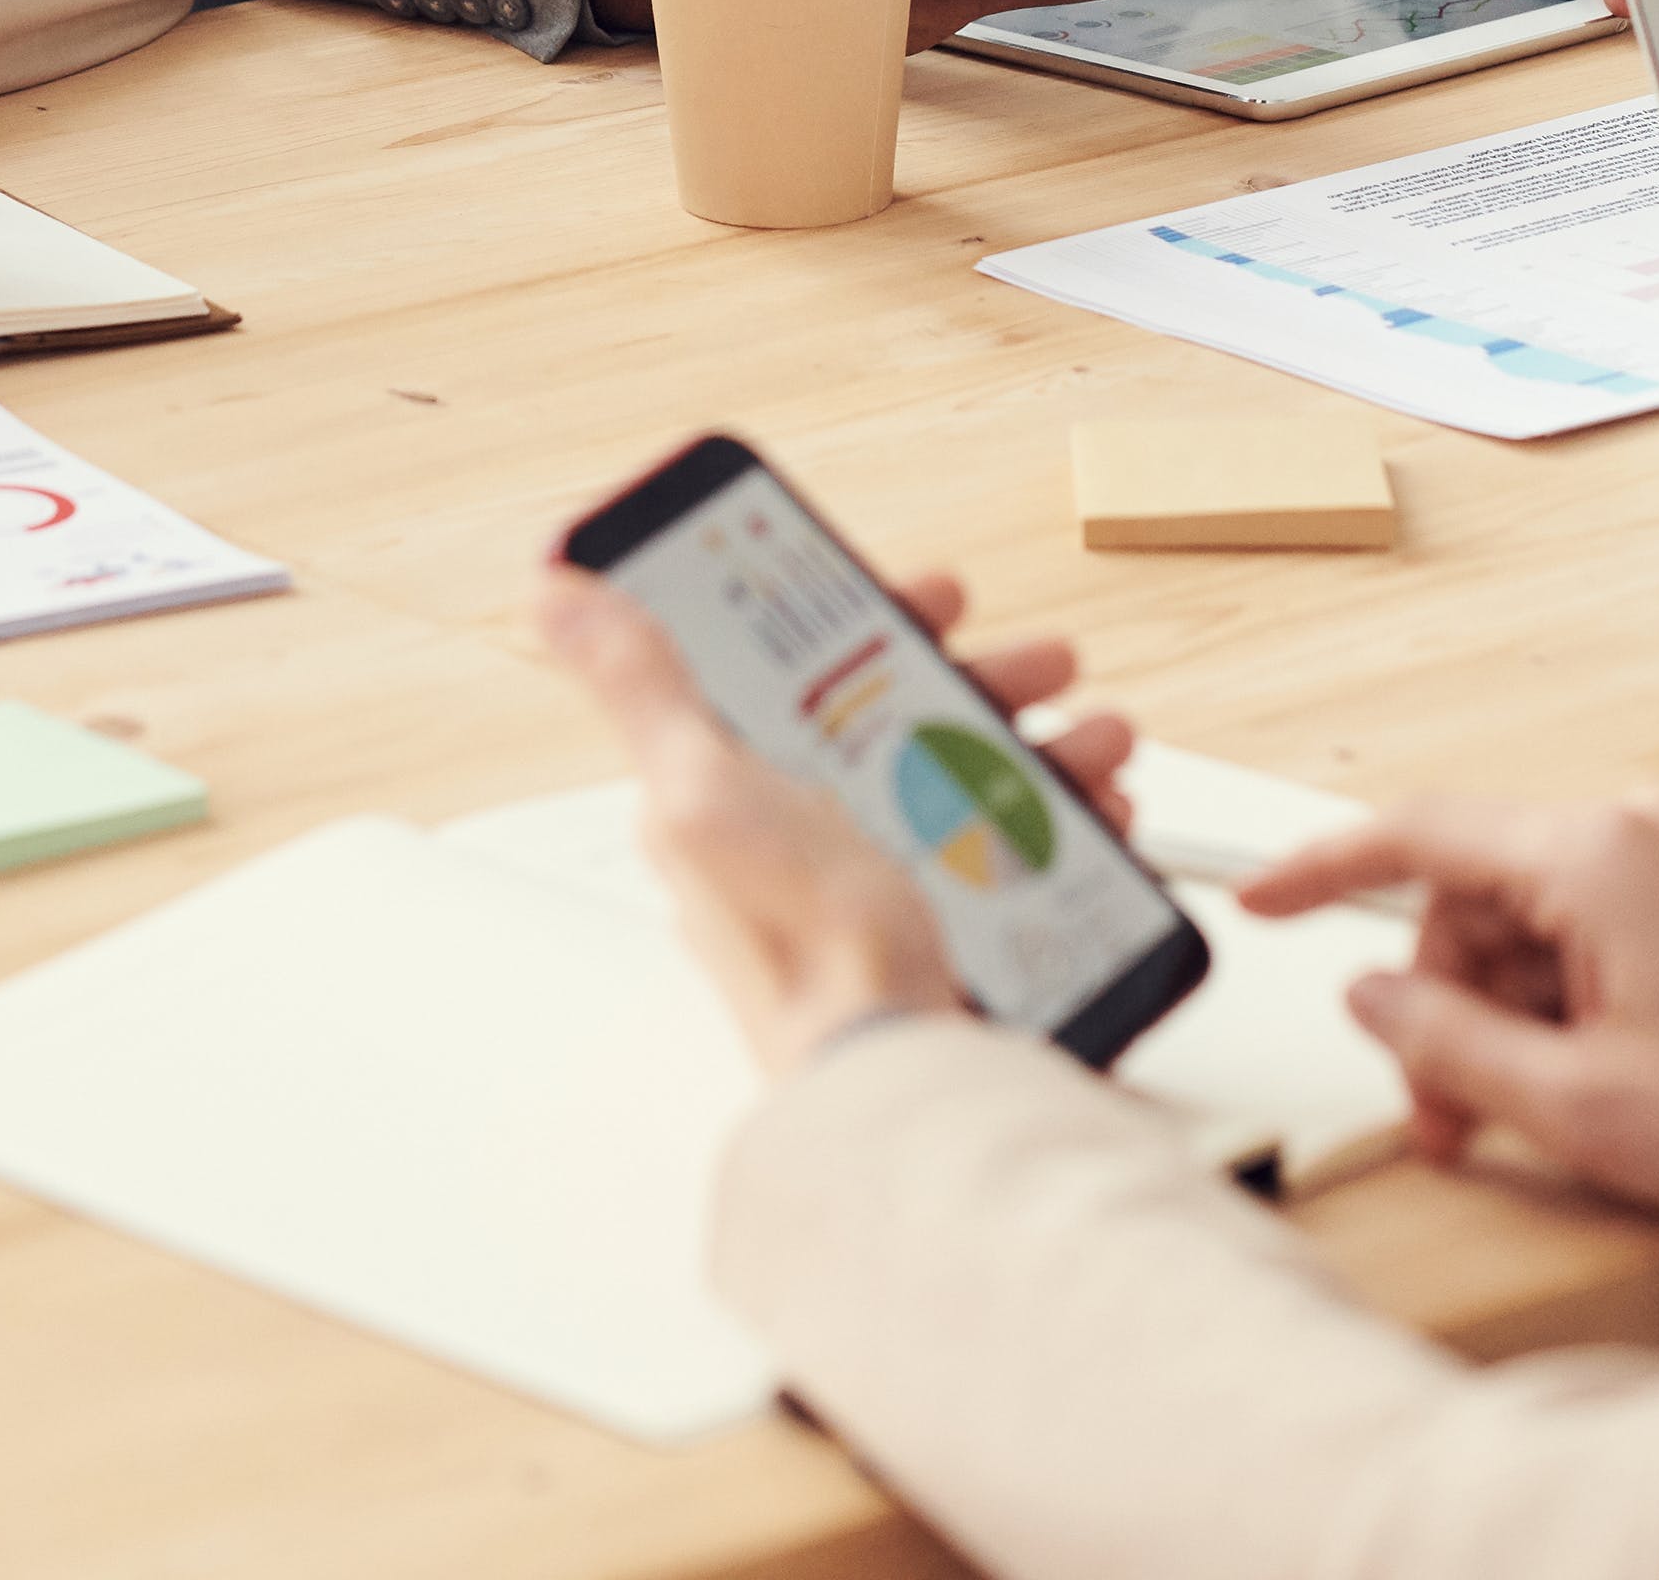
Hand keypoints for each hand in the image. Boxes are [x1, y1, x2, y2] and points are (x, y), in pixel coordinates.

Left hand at [533, 555, 1134, 1081]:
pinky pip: (1007, 847)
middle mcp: (799, 824)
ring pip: (965, 773)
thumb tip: (558, 595)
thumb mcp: (705, 792)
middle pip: (896, 714)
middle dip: (981, 678)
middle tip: (1039, 660)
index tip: (929, 594)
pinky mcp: (937, 918)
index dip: (864, 617)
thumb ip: (642, 689)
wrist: (893, 1064)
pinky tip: (1100, 811)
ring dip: (1039, 742)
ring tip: (1092, 737)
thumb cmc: (795, 946)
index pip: (791, 666)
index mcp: (728, 783)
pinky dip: (1060, 820)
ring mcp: (872, 873)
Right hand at [1256, 788, 1658, 1234]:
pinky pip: (1581, 922)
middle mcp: (1637, 825)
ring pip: (1524, 916)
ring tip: (1510, 1113)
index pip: (1418, 835)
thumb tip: (1368, 994)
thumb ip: (1446, 1042)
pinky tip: (1568, 1073)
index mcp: (1600, 856)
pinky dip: (1554, 996)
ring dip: (1498, 1011)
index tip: (1260, 900)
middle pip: (1471, 894)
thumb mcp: (1577, 1105)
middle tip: (1442, 1114)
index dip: (1321, 869)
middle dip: (1441, 1002)